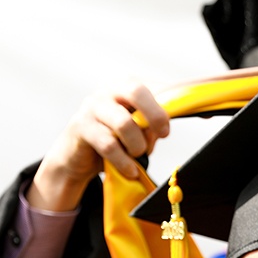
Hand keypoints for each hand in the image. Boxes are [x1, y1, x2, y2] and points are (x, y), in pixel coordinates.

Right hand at [29, 83, 170, 210]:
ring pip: (124, 123)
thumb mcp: (137, 132)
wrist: (76, 157)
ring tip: (138, 156)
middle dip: (155, 115)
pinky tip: (130, 170)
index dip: (173, 96)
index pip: (154, 86)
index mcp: (127, 87)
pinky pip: (109, 145)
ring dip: (137, 146)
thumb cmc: (113, 141)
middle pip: (136, 91)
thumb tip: (162, 129)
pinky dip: (124, 162)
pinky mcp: (81, 127)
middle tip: (163, 134)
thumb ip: (150, 127)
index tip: (181, 119)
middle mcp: (109, 91)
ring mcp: (93, 106)